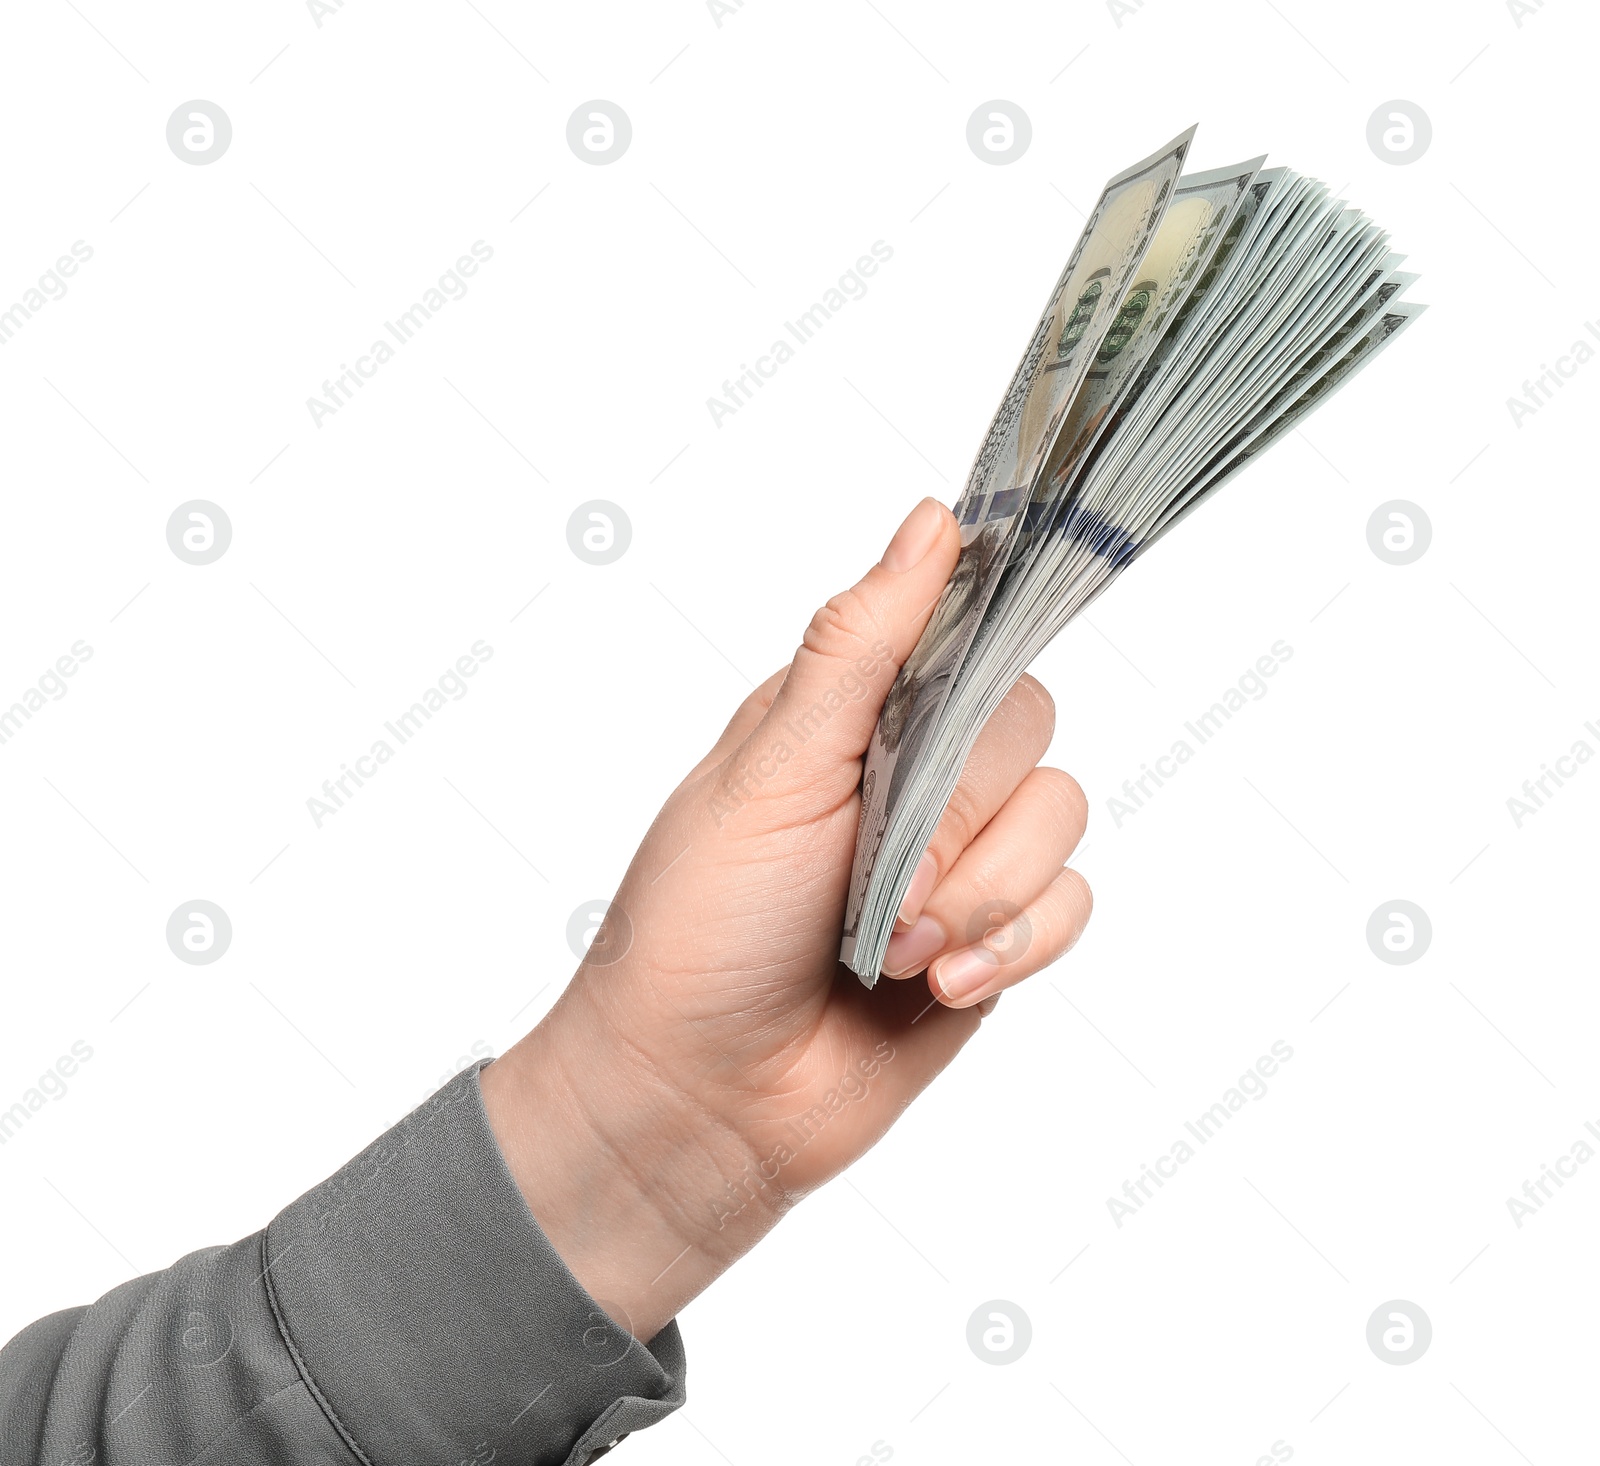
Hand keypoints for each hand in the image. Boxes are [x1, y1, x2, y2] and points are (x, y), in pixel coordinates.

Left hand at [482, 498, 1091, 1340]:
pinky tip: (937, 986)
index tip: (979, 680)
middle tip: (880, 885)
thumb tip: (930, 521)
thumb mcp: (769, 768)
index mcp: (853, 709)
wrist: (700, 1096)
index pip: (965, 627)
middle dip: (961, 819)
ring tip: (895, 954)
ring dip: (983, 897)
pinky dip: (1011, 947)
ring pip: (1061, 818)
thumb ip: (859, 649)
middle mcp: (916, 771)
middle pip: (1027, 726)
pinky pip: (1071, 907)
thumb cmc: (698, 925)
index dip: (991, 639)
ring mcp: (961, 855)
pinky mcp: (994, 936)